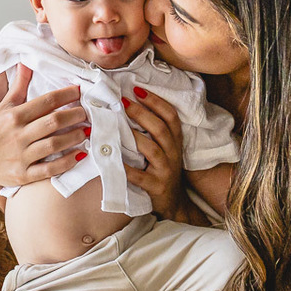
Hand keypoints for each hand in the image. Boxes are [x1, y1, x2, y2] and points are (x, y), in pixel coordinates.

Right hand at [0, 64, 86, 190]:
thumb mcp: (2, 107)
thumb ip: (18, 86)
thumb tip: (25, 63)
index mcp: (14, 115)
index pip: (46, 101)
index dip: (66, 94)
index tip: (79, 91)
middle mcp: (18, 134)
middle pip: (53, 122)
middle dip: (75, 116)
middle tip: (87, 113)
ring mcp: (21, 155)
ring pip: (54, 144)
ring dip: (74, 137)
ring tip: (86, 132)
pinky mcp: (23, 174)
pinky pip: (49, 169)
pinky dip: (66, 162)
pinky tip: (78, 155)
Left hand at [123, 87, 188, 219]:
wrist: (173, 201)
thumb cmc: (163, 168)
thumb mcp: (164, 147)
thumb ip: (152, 130)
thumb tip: (127, 104)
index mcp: (174, 140)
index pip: (170, 116)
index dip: (155, 101)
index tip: (137, 89)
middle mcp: (173, 152)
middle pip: (160, 128)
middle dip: (142, 113)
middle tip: (123, 102)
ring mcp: (166, 170)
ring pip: (152, 150)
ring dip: (135, 137)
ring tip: (118, 127)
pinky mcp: (156, 187)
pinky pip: (140, 177)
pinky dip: (128, 169)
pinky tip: (115, 161)